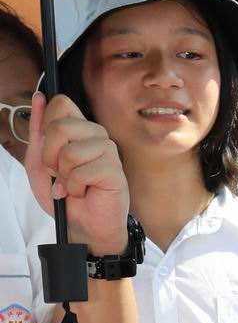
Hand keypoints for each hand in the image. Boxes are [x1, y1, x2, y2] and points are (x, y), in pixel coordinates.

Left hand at [24, 93, 130, 255]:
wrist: (81, 225)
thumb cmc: (64, 194)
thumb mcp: (39, 161)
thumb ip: (37, 130)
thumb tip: (39, 97)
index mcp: (79, 128)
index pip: (61, 103)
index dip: (46, 123)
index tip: (48, 148)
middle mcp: (96, 135)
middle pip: (60, 126)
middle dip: (49, 156)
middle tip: (58, 172)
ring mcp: (108, 151)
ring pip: (70, 152)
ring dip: (63, 176)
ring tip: (72, 185)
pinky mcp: (114, 171)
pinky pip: (81, 172)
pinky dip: (74, 188)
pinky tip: (83, 192)